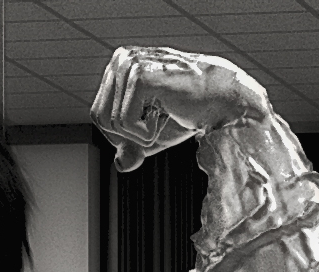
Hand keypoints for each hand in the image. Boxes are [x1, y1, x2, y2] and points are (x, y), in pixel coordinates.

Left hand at [92, 47, 266, 172]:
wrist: (219, 101)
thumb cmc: (188, 113)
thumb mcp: (151, 136)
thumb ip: (130, 149)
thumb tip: (119, 165)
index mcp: (118, 66)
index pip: (98, 114)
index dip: (120, 135)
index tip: (150, 123)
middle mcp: (120, 60)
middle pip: (101, 119)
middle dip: (128, 135)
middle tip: (158, 120)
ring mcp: (129, 65)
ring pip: (112, 123)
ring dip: (140, 134)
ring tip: (163, 115)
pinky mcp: (139, 77)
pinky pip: (125, 123)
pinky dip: (147, 132)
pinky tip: (166, 113)